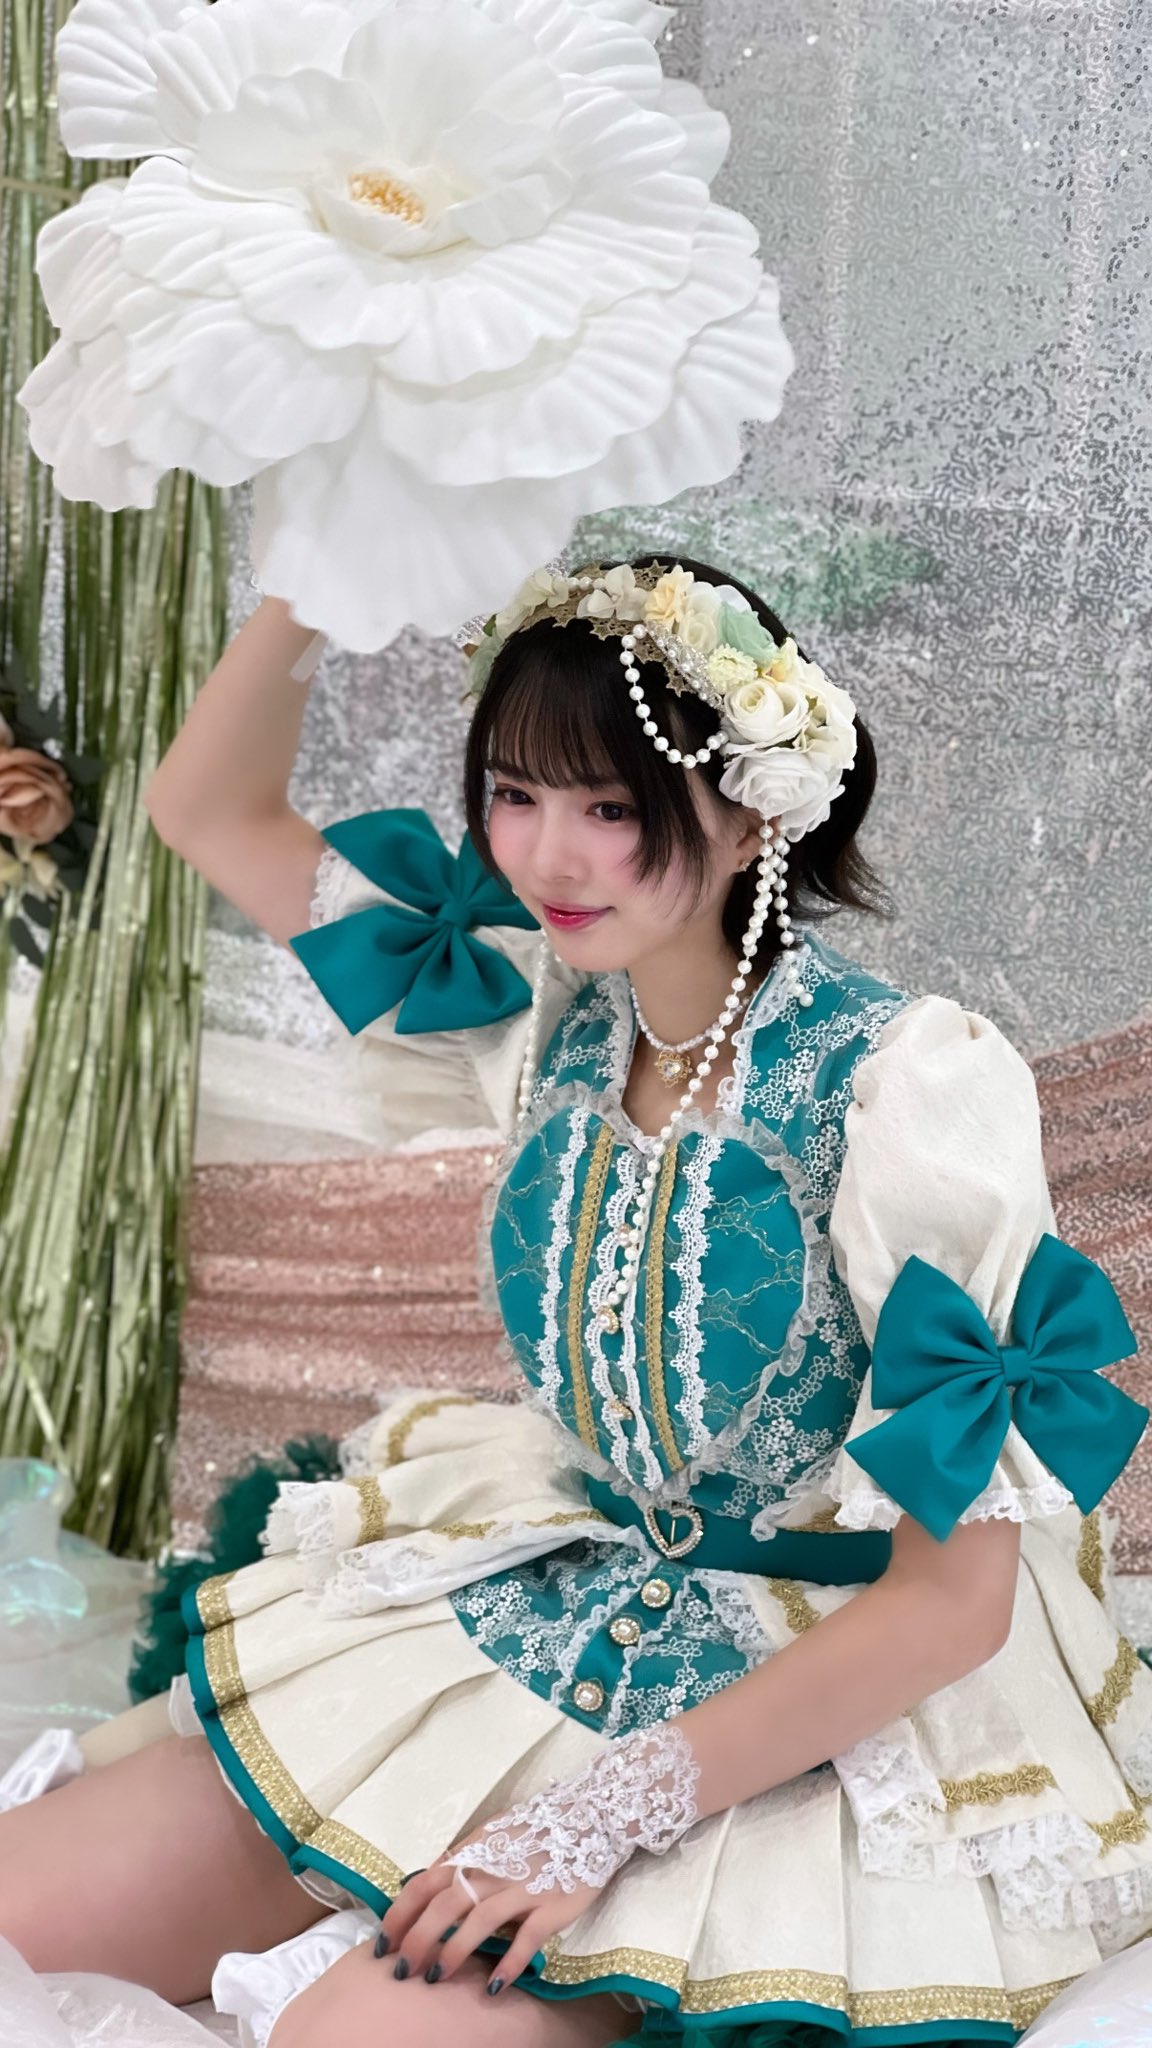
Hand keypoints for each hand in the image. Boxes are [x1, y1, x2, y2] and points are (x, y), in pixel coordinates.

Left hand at [376, 1724, 700, 1994]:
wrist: (591, 1815)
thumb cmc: (535, 1828)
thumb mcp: (491, 1835)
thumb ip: (460, 1859)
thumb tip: (422, 1883)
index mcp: (474, 1852)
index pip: (425, 1883)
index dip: (400, 1914)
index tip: (383, 1943)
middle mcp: (493, 1870)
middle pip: (445, 1907)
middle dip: (418, 1941)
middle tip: (403, 1972)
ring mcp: (523, 1888)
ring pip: (478, 1922)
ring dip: (454, 1952)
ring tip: (436, 1977)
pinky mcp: (552, 1907)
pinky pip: (527, 1939)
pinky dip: (510, 1963)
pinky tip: (496, 1985)